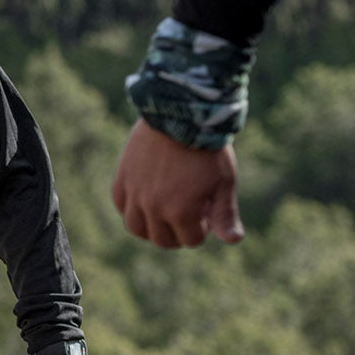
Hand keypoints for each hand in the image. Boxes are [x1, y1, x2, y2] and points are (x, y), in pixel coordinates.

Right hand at [111, 120, 243, 247]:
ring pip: (136, 228)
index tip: (206, 212)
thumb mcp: (223, 182)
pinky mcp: (123, 177)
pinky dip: (131, 208)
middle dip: (178, 234)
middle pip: (162, 240)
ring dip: (151, 228)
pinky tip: (145, 199)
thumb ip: (225, 214)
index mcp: (181, 211)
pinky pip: (121, 204)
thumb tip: (234, 241)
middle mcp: (153, 207)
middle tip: (187, 217)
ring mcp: (135, 193)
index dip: (202, 229)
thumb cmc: (207, 149)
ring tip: (163, 215)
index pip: (190, 240)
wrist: (180, 114)